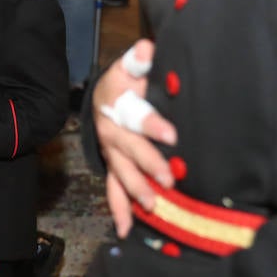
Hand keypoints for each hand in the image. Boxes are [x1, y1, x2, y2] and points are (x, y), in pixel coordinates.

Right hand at [92, 40, 176, 237]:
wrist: (104, 98)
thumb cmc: (127, 81)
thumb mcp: (130, 65)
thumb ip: (140, 58)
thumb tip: (148, 47)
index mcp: (115, 102)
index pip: (134, 114)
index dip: (152, 124)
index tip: (172, 135)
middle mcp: (110, 130)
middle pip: (128, 149)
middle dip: (148, 164)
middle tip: (169, 179)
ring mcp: (110, 152)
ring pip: (120, 172)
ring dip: (135, 190)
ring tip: (153, 205)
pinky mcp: (112, 166)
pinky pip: (112, 190)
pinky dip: (118, 210)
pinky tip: (125, 229)